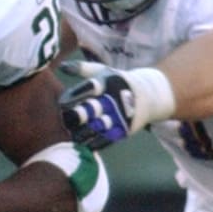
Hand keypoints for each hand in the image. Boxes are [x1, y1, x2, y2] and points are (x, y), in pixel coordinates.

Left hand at [58, 61, 174, 149]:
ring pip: (99, 126)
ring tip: (70, 135)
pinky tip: (82, 144)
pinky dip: (94, 143)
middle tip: (64, 120)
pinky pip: (107, 139)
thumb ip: (82, 68)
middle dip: (77, 115)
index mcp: (109, 83)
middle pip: (93, 108)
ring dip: (84, 132)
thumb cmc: (119, 81)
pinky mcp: (124, 130)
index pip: (91, 87)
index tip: (61, 101)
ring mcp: (120, 116)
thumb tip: (61, 67)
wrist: (151, 95)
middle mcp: (115, 99)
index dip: (76, 94)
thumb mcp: (104, 71)